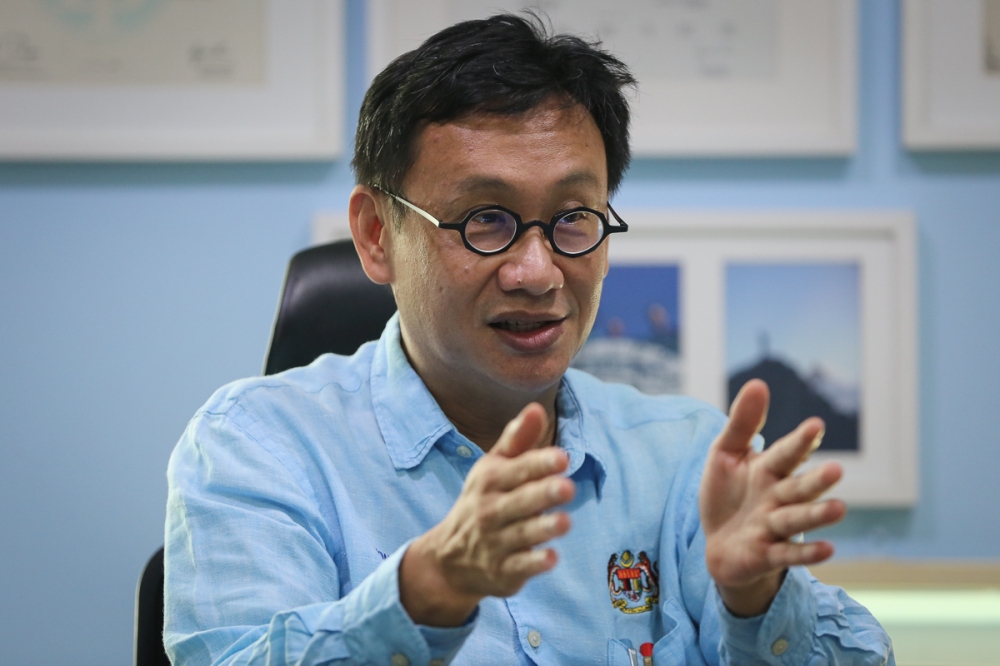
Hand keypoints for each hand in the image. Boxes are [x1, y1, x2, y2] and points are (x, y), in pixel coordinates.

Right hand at [399, 403, 575, 625]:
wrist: (449, 558)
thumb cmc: (484, 501)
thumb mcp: (493, 467)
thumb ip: (518, 439)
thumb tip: (537, 407)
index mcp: (491, 480)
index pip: (517, 470)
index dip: (539, 463)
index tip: (563, 457)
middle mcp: (491, 510)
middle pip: (520, 501)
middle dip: (543, 494)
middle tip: (567, 487)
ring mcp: (496, 542)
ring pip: (522, 534)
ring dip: (543, 528)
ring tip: (565, 521)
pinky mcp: (503, 571)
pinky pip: (519, 567)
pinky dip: (533, 563)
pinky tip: (551, 558)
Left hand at [699, 379, 845, 616]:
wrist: (718, 543)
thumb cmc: (726, 493)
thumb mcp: (726, 454)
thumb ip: (743, 423)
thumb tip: (759, 383)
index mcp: (769, 470)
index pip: (787, 454)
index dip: (800, 442)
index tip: (816, 426)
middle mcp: (778, 497)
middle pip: (799, 488)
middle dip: (816, 481)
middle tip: (837, 470)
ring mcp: (774, 527)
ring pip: (798, 519)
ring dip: (818, 515)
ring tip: (840, 509)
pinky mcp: (767, 554)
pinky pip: (788, 554)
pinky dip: (806, 553)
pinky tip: (829, 549)